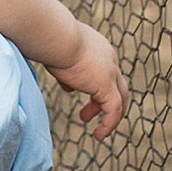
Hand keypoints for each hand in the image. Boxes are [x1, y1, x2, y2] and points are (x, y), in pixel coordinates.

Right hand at [48, 24, 128, 138]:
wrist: (57, 35)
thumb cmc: (51, 40)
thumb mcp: (60, 56)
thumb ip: (67, 71)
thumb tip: (69, 87)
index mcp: (98, 47)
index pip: (102, 69)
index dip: (90, 83)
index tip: (72, 89)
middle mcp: (109, 58)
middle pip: (117, 85)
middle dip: (103, 102)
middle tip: (87, 114)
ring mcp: (110, 72)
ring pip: (120, 98)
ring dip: (109, 116)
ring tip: (99, 132)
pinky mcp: (106, 85)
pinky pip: (114, 110)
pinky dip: (109, 124)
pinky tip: (99, 135)